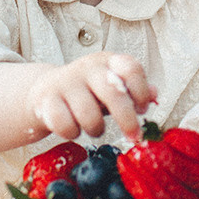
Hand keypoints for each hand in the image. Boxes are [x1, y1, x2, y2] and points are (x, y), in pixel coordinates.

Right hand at [26, 53, 155, 141]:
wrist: (43, 92)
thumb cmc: (85, 92)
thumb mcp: (111, 87)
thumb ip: (133, 90)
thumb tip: (155, 94)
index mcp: (107, 62)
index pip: (130, 68)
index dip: (141, 91)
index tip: (142, 109)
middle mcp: (87, 68)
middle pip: (113, 91)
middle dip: (127, 119)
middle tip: (133, 136)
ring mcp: (65, 83)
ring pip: (89, 115)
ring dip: (96, 129)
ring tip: (93, 128)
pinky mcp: (45, 100)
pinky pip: (65, 125)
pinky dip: (72, 133)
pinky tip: (72, 128)